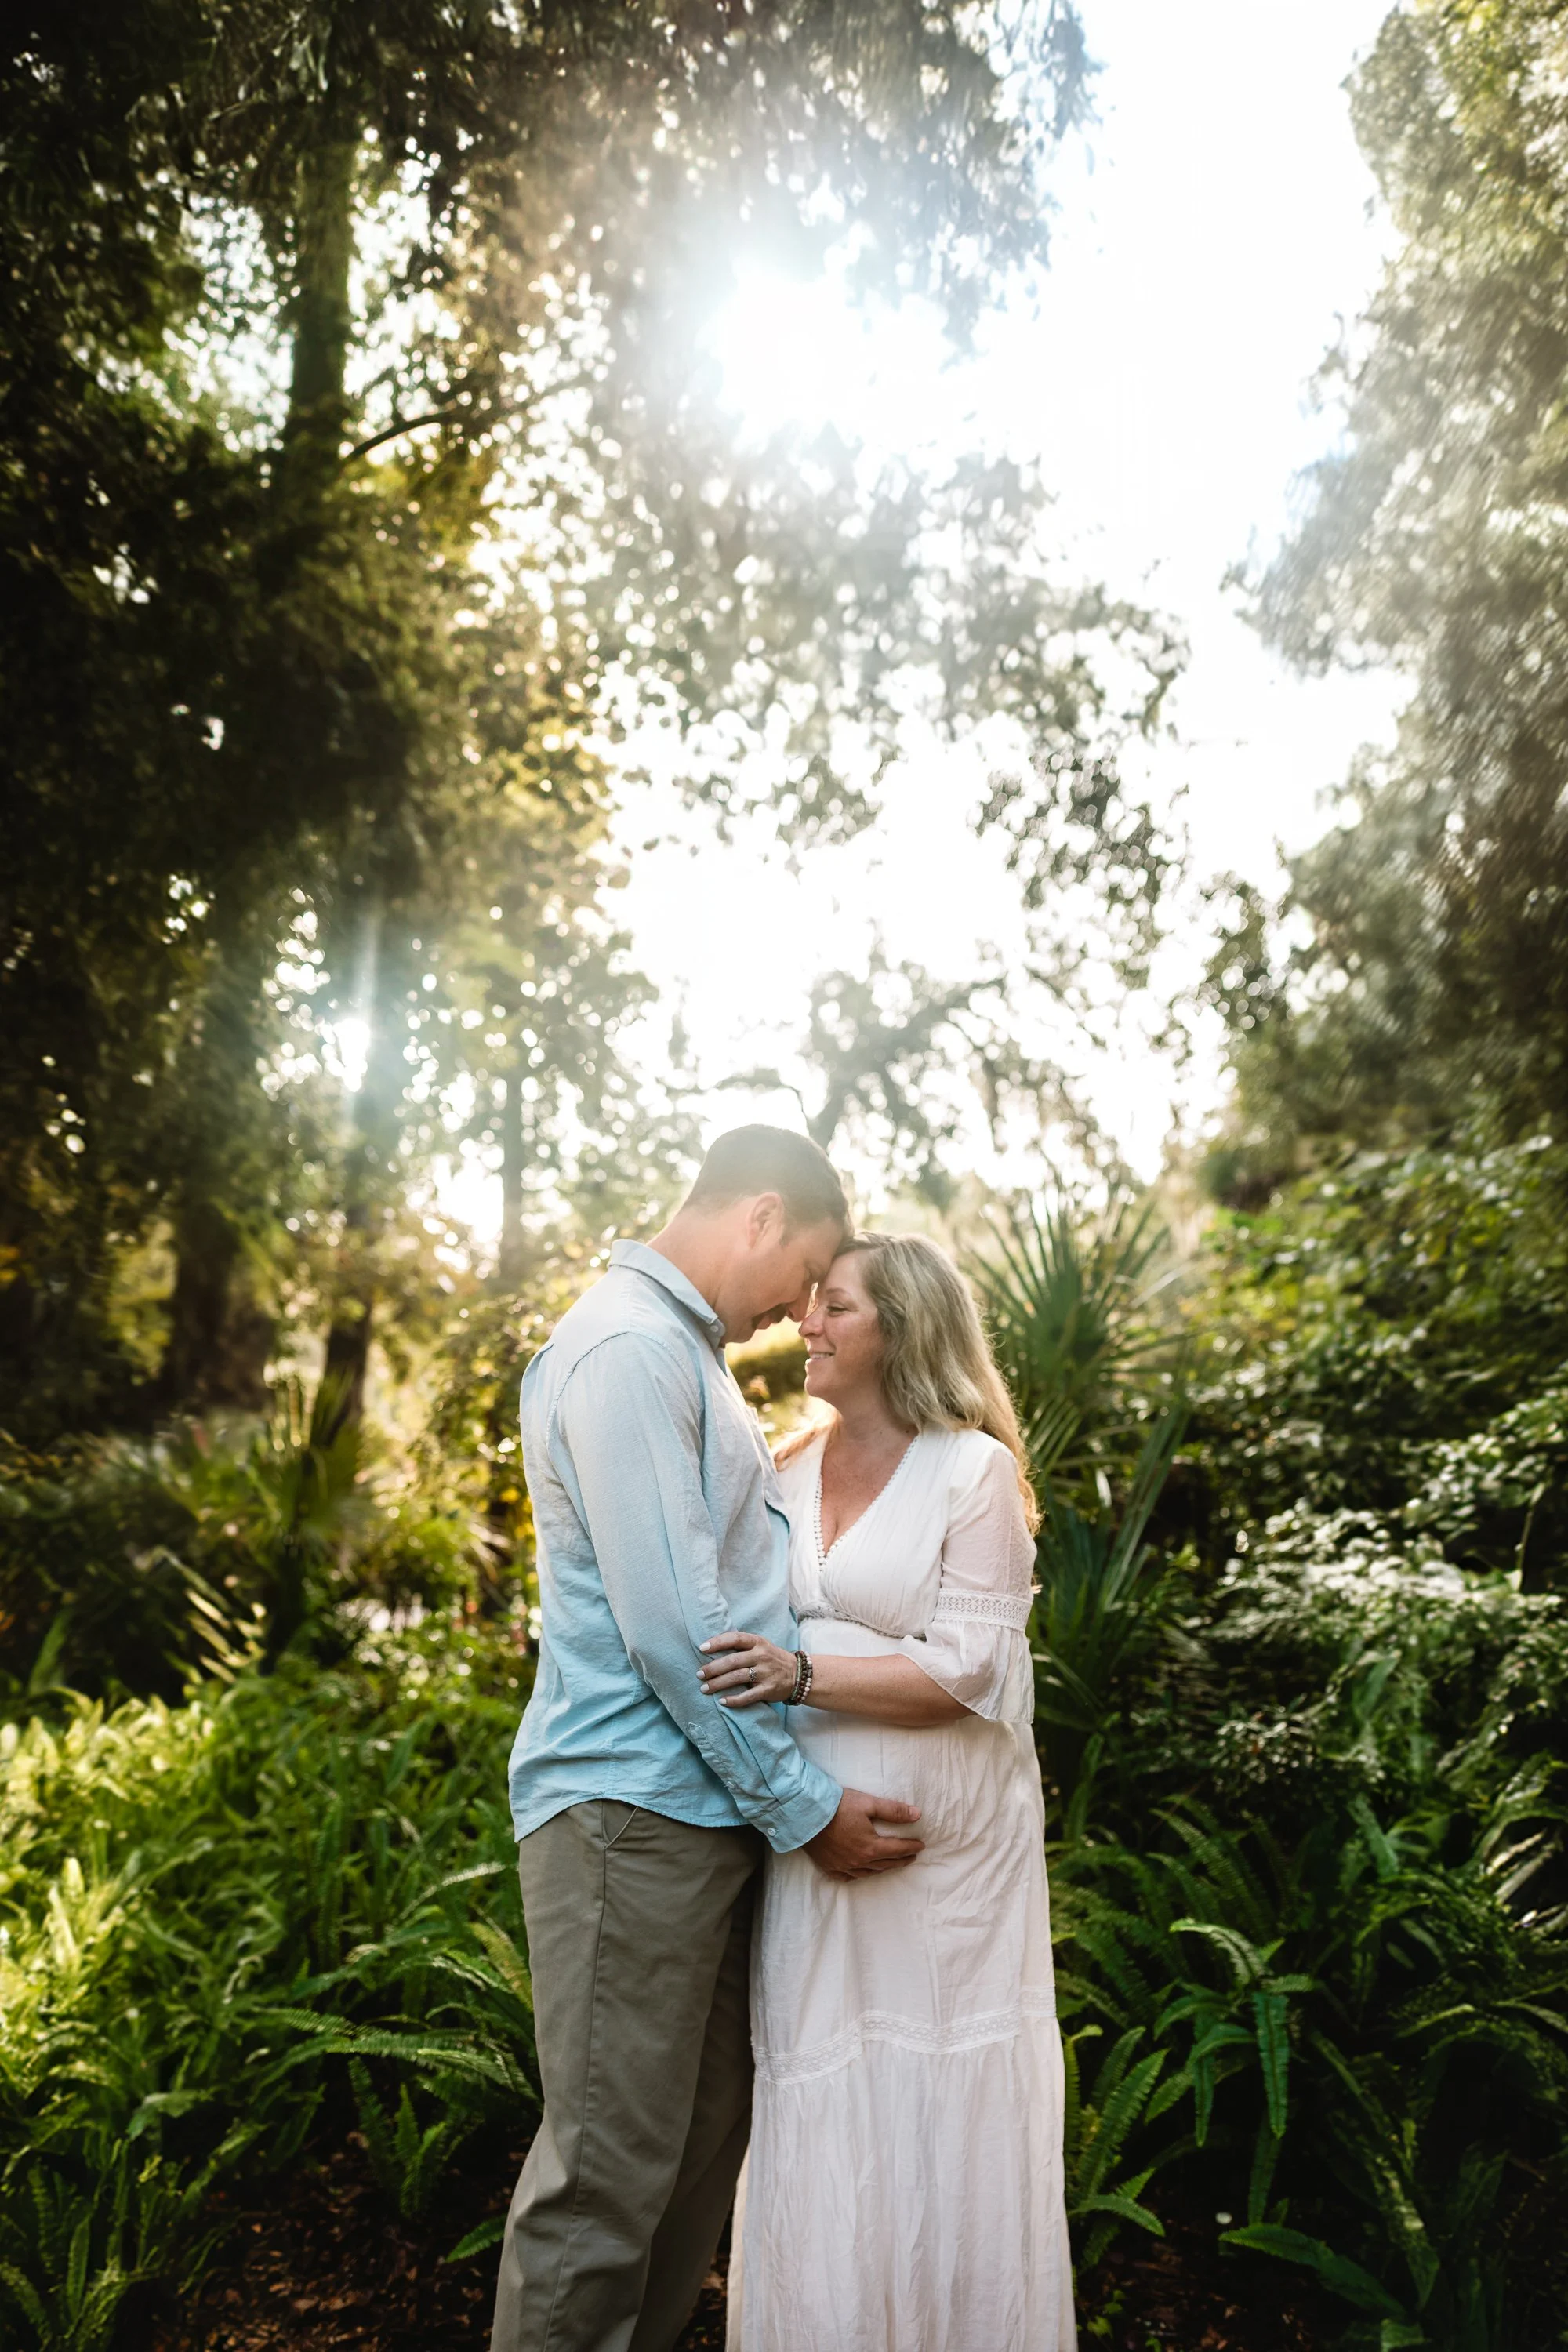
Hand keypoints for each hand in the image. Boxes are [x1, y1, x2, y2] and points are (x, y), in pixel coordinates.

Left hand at [698, 1628, 798, 1707]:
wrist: (798, 1674)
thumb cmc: (772, 1659)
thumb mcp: (760, 1646)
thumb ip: (742, 1646)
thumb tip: (712, 1649)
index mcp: (757, 1642)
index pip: (735, 1638)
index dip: (717, 1642)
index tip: (702, 1648)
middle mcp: (761, 1656)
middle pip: (732, 1661)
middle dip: (713, 1668)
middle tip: (699, 1674)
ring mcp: (765, 1673)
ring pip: (737, 1678)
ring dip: (718, 1684)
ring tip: (704, 1689)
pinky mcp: (768, 1689)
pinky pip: (748, 1696)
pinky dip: (734, 1700)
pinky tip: (722, 1701)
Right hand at [804, 1786, 922, 1880]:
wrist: (806, 1813)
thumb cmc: (838, 1805)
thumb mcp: (869, 1804)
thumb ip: (894, 1811)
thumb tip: (917, 1814)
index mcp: (871, 1847)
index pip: (898, 1849)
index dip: (911, 1847)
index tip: (921, 1846)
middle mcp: (859, 1861)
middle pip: (886, 1863)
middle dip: (901, 1860)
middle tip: (912, 1857)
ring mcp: (843, 1866)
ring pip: (869, 1872)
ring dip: (883, 1868)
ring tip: (891, 1864)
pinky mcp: (829, 1867)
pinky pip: (849, 1877)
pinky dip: (859, 1875)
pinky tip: (861, 1872)